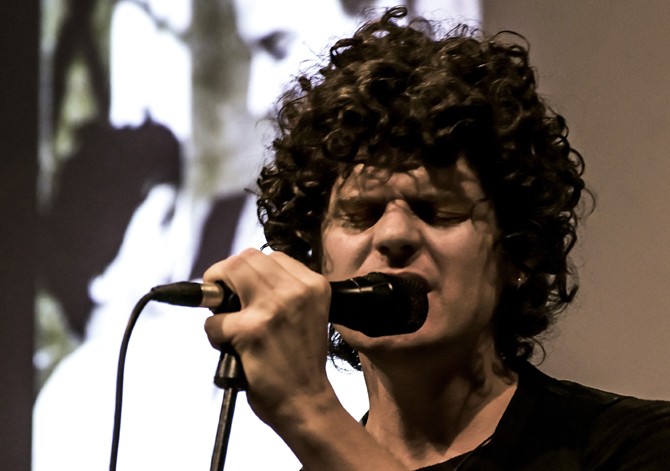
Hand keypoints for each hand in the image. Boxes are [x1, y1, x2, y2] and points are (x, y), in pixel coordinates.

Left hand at [203, 248, 335, 426]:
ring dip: (217, 298)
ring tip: (226, 320)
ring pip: (228, 272)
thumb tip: (237, 274)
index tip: (241, 287)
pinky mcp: (251, 330)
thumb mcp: (307, 313)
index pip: (270, 256)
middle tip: (221, 296)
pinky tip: (230, 347)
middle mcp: (297, 290)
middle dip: (226, 274)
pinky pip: (213, 320)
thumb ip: (283, 290)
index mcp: (314, 284)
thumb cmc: (300, 360)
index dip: (248, 270)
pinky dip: (214, 334)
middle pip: (245, 258)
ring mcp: (274, 307)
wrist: (305, 400)